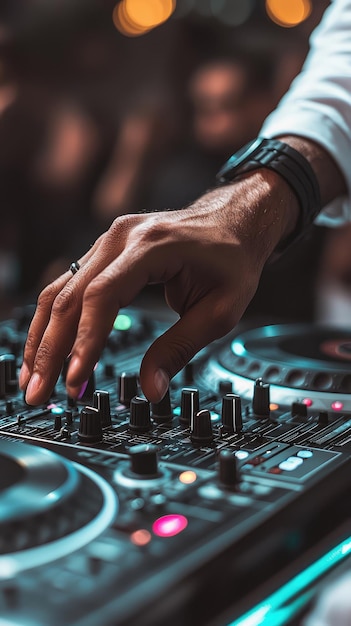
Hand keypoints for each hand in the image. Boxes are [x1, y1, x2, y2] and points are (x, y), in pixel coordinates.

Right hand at [20, 170, 297, 405]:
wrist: (234, 221)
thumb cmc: (231, 259)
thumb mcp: (220, 310)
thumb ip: (181, 348)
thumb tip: (152, 389)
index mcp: (152, 246)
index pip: (103, 296)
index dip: (85, 341)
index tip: (76, 380)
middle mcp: (121, 238)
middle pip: (70, 296)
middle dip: (50, 349)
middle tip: (39, 392)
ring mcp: (108, 241)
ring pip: (60, 290)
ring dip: (42, 337)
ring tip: (32, 378)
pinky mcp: (104, 251)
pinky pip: (69, 285)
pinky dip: (54, 320)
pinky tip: (45, 347)